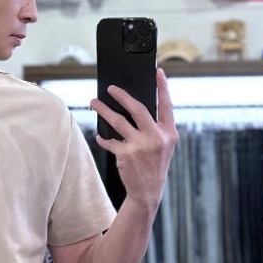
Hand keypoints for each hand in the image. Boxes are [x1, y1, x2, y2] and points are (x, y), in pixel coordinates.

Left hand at [91, 69, 177, 209]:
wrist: (148, 191)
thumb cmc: (154, 165)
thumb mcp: (164, 146)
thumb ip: (156, 128)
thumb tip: (134, 107)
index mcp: (169, 133)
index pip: (166, 105)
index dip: (163, 87)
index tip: (158, 71)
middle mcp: (156, 137)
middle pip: (137, 108)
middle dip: (122, 95)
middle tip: (110, 88)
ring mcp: (141, 145)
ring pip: (118, 121)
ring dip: (104, 110)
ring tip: (94, 103)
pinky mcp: (126, 154)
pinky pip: (110, 141)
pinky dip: (103, 138)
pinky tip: (100, 136)